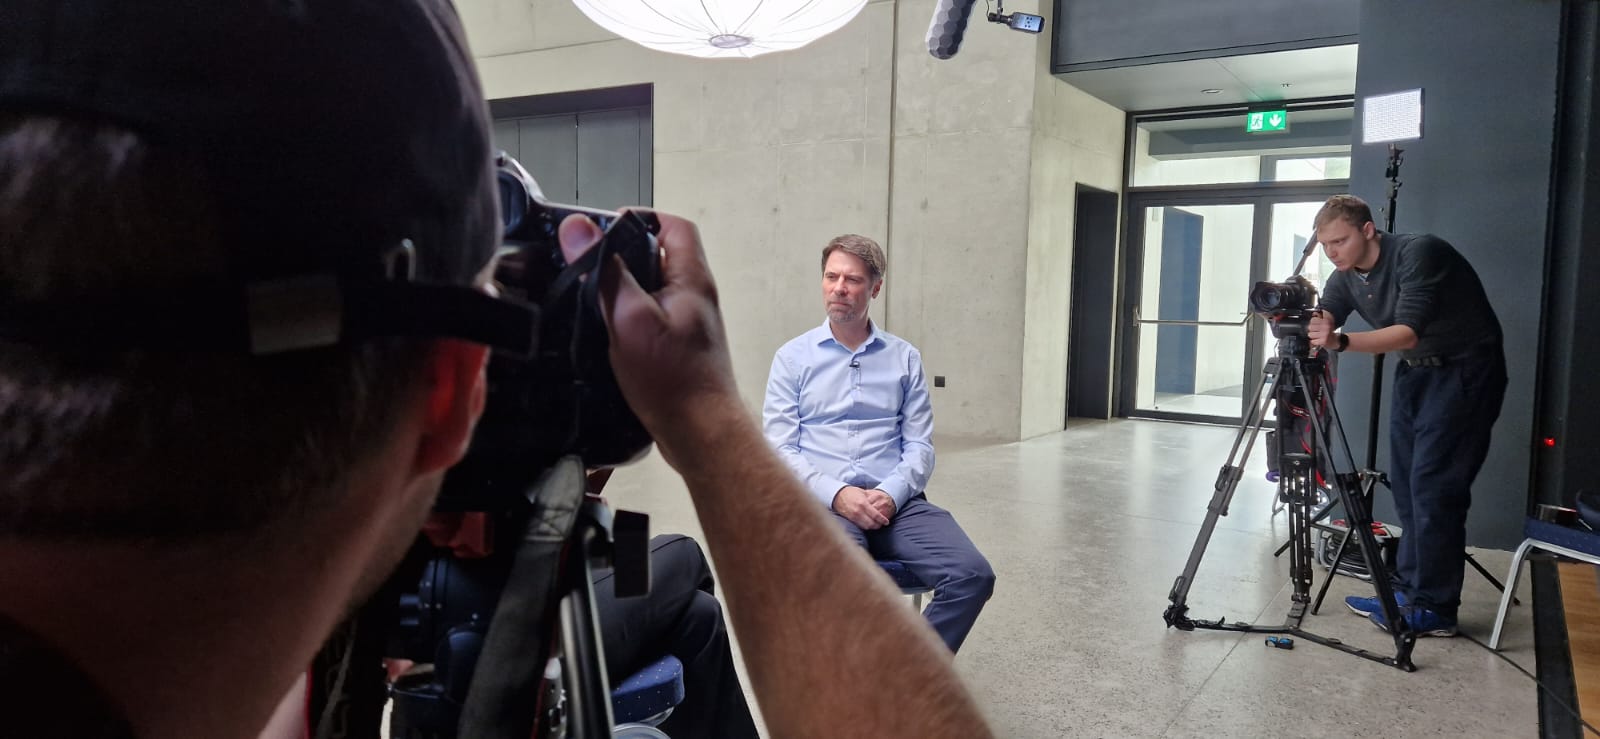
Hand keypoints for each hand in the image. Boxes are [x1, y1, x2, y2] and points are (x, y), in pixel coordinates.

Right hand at [559, 211, 743, 467]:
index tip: (602, 232)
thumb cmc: (672, 378)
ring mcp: (687, 323)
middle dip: (621, 256)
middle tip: (587, 266)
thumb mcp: (630, 318)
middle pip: (657, 255)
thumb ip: (606, 272)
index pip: (673, 226)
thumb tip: (578, 228)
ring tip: (589, 297)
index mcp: (691, 279)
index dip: (639, 219)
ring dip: (620, 289)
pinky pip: (648, 316)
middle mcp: (694, 296)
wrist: (700, 433)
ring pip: (650, 288)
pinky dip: (625, 316)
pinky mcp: (677, 347)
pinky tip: (603, 330)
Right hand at [833, 485, 890, 529]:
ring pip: (866, 527)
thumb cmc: (851, 492)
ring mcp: (853, 517)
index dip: (882, 520)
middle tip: (882, 524)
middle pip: (871, 524)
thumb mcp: (863, 493)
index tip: (886, 522)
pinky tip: (868, 524)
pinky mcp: (850, 520)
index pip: (876, 515)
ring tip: (876, 524)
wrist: (837, 495)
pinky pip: (860, 526)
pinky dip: (865, 526)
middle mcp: (858, 512)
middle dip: (878, 525)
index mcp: (863, 504)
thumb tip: (881, 505)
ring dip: (872, 527)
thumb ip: (872, 500)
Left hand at [1307, 309, 1337, 348]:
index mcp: (1327, 320)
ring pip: (1310, 334)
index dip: (1313, 322)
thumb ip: (1319, 316)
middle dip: (1312, 329)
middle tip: (1317, 331)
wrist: (1335, 340)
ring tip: (1318, 335)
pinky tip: (1318, 340)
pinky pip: (1312, 341)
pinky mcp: (1323, 341)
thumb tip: (1314, 313)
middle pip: (1310, 327)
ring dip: (1313, 336)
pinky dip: (1314, 341)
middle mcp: (1326, 326)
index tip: (1316, 324)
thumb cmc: (1329, 330)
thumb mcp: (1326, 321)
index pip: (1313, 320)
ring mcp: (1325, 334)